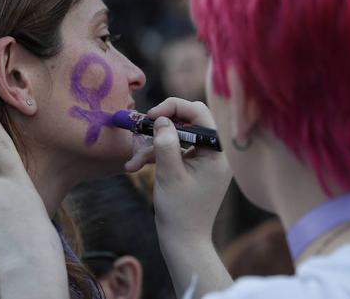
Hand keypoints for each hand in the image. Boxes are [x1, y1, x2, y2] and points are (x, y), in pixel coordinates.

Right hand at [127, 98, 231, 240]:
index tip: (151, 116)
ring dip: (152, 146)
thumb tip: (161, 119)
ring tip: (132, 162)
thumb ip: (166, 144)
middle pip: (188, 121)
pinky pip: (174, 151)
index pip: (199, 113)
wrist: (183, 242)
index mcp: (217, 153)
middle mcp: (214, 153)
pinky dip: (155, 156)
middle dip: (161, 125)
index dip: (174, 107)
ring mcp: (203, 160)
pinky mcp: (192, 167)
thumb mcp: (169, 174)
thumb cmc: (179, 212)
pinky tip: (134, 167)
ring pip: (176, 137)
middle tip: (141, 128)